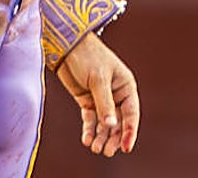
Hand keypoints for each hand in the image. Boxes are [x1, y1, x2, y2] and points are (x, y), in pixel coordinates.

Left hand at [55, 33, 139, 157]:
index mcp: (125, 86)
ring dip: (101, 136)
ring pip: (105, 123)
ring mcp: (101, 97)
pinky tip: (86, 139)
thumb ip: (104, 103)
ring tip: (95, 148)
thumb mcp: (98, 79)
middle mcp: (116, 93)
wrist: (66, 46)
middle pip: (118, 122)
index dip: (130, 132)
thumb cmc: (87, 56)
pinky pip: (90, 119)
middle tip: (106, 151)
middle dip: (114, 138)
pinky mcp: (87, 99)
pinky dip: (89, 130)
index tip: (126, 148)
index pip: (131, 113)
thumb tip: (111, 126)